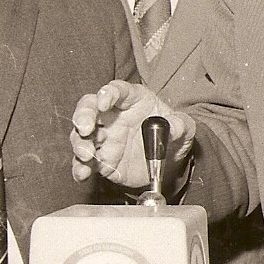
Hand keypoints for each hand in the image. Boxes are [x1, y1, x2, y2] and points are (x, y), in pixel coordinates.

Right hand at [70, 80, 195, 188]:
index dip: (108, 94)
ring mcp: (104, 137)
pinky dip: (80, 167)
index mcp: (132, 99)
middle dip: (84, 115)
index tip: (104, 102)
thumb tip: (173, 127)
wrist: (168, 161)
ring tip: (85, 154)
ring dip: (80, 143)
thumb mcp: (184, 127)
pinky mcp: (100, 158)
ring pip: (82, 135)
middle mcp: (112, 115)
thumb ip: (180, 124)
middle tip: (85, 127)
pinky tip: (82, 173)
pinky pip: (84, 162)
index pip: (117, 90)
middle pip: (90, 108)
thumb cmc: (173, 134)